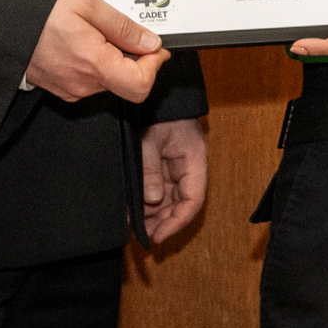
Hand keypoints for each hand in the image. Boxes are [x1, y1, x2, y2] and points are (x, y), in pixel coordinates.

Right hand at [26, 0, 167, 101]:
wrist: (3, 20)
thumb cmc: (39, 10)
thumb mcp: (88, 4)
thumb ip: (123, 27)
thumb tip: (149, 43)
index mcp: (92, 63)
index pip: (140, 85)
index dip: (154, 66)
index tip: (155, 49)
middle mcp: (81, 83)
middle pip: (126, 82)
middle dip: (133, 59)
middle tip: (122, 33)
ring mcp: (70, 89)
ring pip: (109, 82)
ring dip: (113, 61)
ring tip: (95, 34)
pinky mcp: (62, 89)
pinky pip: (91, 82)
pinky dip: (96, 66)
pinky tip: (83, 44)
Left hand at [139, 118, 207, 241]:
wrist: (156, 91)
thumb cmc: (155, 108)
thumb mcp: (148, 139)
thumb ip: (150, 170)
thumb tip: (152, 200)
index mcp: (193, 159)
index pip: (193, 200)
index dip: (177, 222)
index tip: (158, 236)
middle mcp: (188, 166)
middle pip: (180, 203)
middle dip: (163, 221)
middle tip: (143, 236)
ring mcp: (176, 165)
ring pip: (169, 198)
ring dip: (154, 214)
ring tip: (135, 226)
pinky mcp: (163, 163)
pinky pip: (159, 187)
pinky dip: (148, 200)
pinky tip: (134, 210)